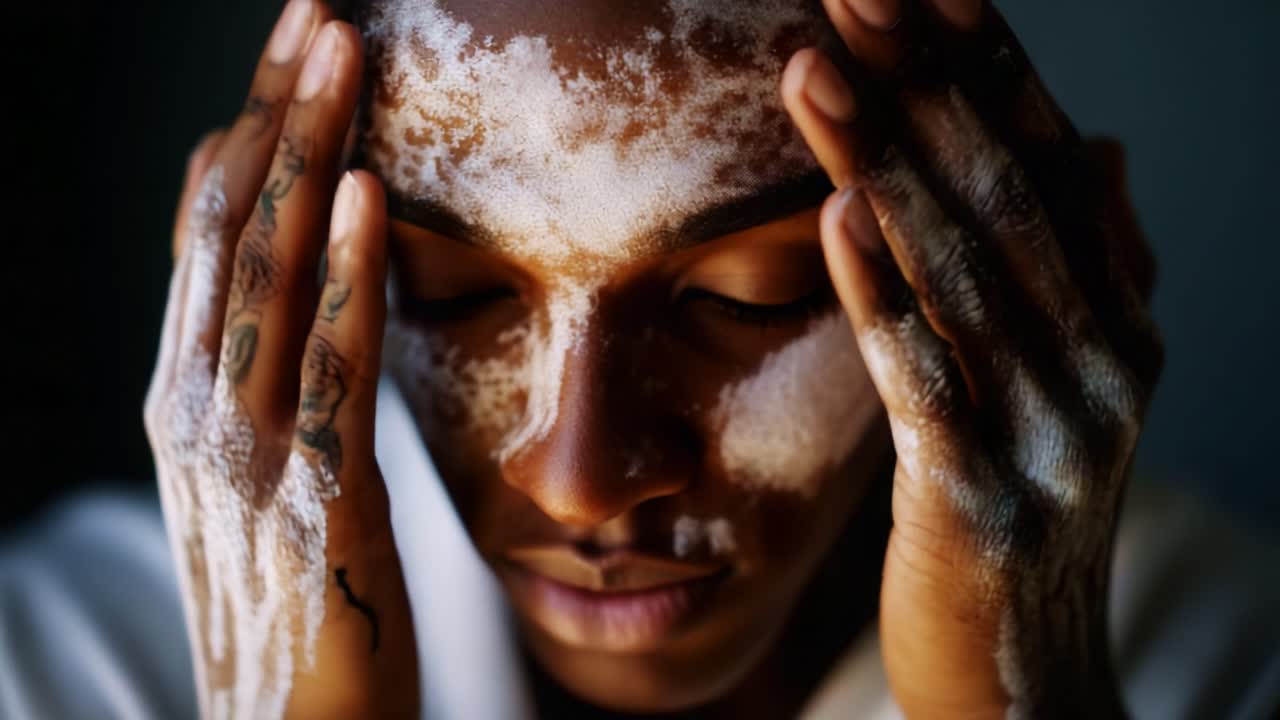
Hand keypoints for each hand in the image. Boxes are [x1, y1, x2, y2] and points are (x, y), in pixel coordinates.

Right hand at [143, 2, 416, 716]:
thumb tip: (301, 270)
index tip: (293, 49)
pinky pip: (326, 370)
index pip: (206, 234)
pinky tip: (364, 198)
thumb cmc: (290, 599)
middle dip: (274, 111)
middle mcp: (196, 408)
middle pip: (226, 229)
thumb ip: (271, 373)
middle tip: (318, 12)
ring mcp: (246, 454)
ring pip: (265, 277)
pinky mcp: (318, 502)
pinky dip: (342, 278)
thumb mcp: (265, 469)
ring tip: (342, 56)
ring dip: (305, 156)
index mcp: (186, 395)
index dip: (247, 132)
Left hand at [782, 1, 1162, 715]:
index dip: (985, 65)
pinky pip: (924, 381)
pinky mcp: (979, 501)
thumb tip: (1099, 146)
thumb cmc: (1028, 514)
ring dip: (883, 161)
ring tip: (816, 68)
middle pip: (1003, 194)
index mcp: (1117, 319)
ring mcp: (1048, 432)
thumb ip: (1095, 267)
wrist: (1031, 678)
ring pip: (960, 271)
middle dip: (925, 82)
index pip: (1048, 163)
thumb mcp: (1077, 388)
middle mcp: (1101, 361)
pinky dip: (882, 294)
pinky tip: (837, 215)